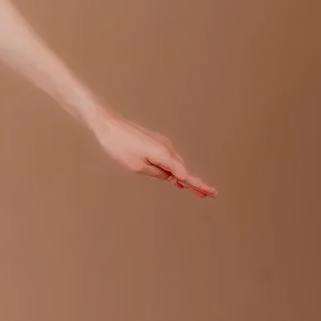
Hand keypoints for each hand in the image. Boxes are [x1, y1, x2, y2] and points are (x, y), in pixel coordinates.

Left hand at [86, 108, 216, 196]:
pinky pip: (168, 159)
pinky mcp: (155, 142)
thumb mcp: (137, 166)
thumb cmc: (119, 145)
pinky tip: (176, 180)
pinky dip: (174, 170)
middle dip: (195, 183)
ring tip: (196, 191)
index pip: (186, 174)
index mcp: (165, 155)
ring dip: (184, 178)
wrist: (108, 125)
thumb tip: (169, 176)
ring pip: (176, 164)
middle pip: (184, 170)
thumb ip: (157, 173)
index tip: (212, 192)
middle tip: (208, 195)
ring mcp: (162, 144)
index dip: (199, 185)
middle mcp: (167, 148)